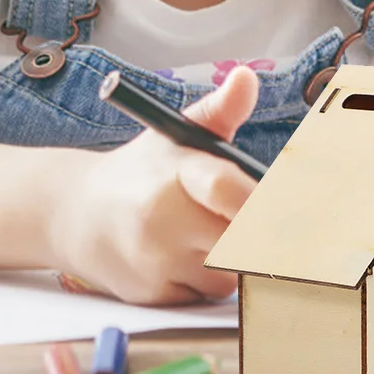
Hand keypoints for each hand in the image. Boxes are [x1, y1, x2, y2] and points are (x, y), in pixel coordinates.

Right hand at [50, 67, 260, 304]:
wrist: (77, 214)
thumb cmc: (142, 171)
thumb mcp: (174, 134)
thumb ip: (220, 110)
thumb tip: (246, 77)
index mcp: (175, 173)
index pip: (225, 189)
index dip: (263, 202)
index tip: (296, 206)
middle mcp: (162, 220)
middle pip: (238, 240)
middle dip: (259, 236)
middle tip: (279, 230)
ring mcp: (155, 262)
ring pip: (227, 273)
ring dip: (234, 260)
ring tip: (212, 234)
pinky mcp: (152, 296)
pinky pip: (205, 295)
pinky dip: (208, 281)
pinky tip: (187, 259)